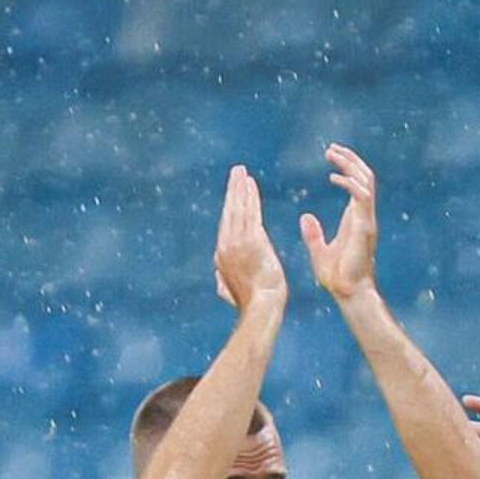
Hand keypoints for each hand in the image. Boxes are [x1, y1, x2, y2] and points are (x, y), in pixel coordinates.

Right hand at [212, 164, 285, 313]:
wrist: (262, 307)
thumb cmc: (253, 304)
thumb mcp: (232, 294)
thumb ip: (224, 284)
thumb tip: (218, 278)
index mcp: (221, 256)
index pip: (226, 225)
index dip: (230, 207)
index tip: (235, 193)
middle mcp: (225, 245)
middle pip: (229, 211)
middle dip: (233, 189)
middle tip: (236, 171)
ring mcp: (237, 241)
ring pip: (238, 208)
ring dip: (240, 187)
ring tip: (242, 171)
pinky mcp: (251, 239)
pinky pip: (250, 212)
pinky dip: (250, 196)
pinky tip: (250, 183)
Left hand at [299, 143, 378, 302]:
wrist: (349, 293)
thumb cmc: (337, 277)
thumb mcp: (320, 251)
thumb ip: (313, 234)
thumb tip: (305, 217)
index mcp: (355, 218)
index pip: (357, 183)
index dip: (346, 167)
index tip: (330, 155)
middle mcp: (363, 215)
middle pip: (365, 176)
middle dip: (350, 159)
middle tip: (331, 148)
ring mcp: (366, 220)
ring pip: (366, 181)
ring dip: (350, 165)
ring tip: (332, 154)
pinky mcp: (364, 227)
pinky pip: (361, 197)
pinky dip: (349, 184)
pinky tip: (333, 177)